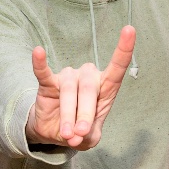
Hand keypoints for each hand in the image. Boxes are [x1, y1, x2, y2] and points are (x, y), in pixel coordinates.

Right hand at [26, 25, 135, 149]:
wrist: (53, 131)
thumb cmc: (79, 129)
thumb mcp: (89, 138)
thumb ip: (87, 136)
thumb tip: (76, 136)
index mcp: (104, 88)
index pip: (117, 68)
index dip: (124, 50)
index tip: (129, 30)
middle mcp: (88, 77)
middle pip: (89, 89)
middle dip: (85, 114)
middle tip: (79, 134)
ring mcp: (68, 78)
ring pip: (69, 91)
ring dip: (68, 114)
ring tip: (66, 134)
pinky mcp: (48, 83)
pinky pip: (44, 72)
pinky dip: (40, 63)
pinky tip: (39, 52)